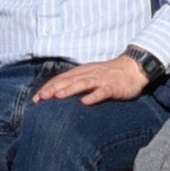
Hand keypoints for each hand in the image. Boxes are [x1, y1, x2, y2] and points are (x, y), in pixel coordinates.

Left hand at [27, 53, 151, 105]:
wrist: (133, 68)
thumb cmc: (109, 75)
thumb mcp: (90, 76)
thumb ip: (76, 82)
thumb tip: (58, 93)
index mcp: (82, 72)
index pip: (61, 79)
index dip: (48, 88)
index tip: (36, 99)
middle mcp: (89, 74)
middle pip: (68, 80)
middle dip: (53, 89)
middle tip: (41, 98)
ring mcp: (101, 80)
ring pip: (83, 84)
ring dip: (70, 90)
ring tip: (58, 96)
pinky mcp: (113, 86)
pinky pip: (103, 91)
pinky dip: (94, 96)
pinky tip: (86, 102)